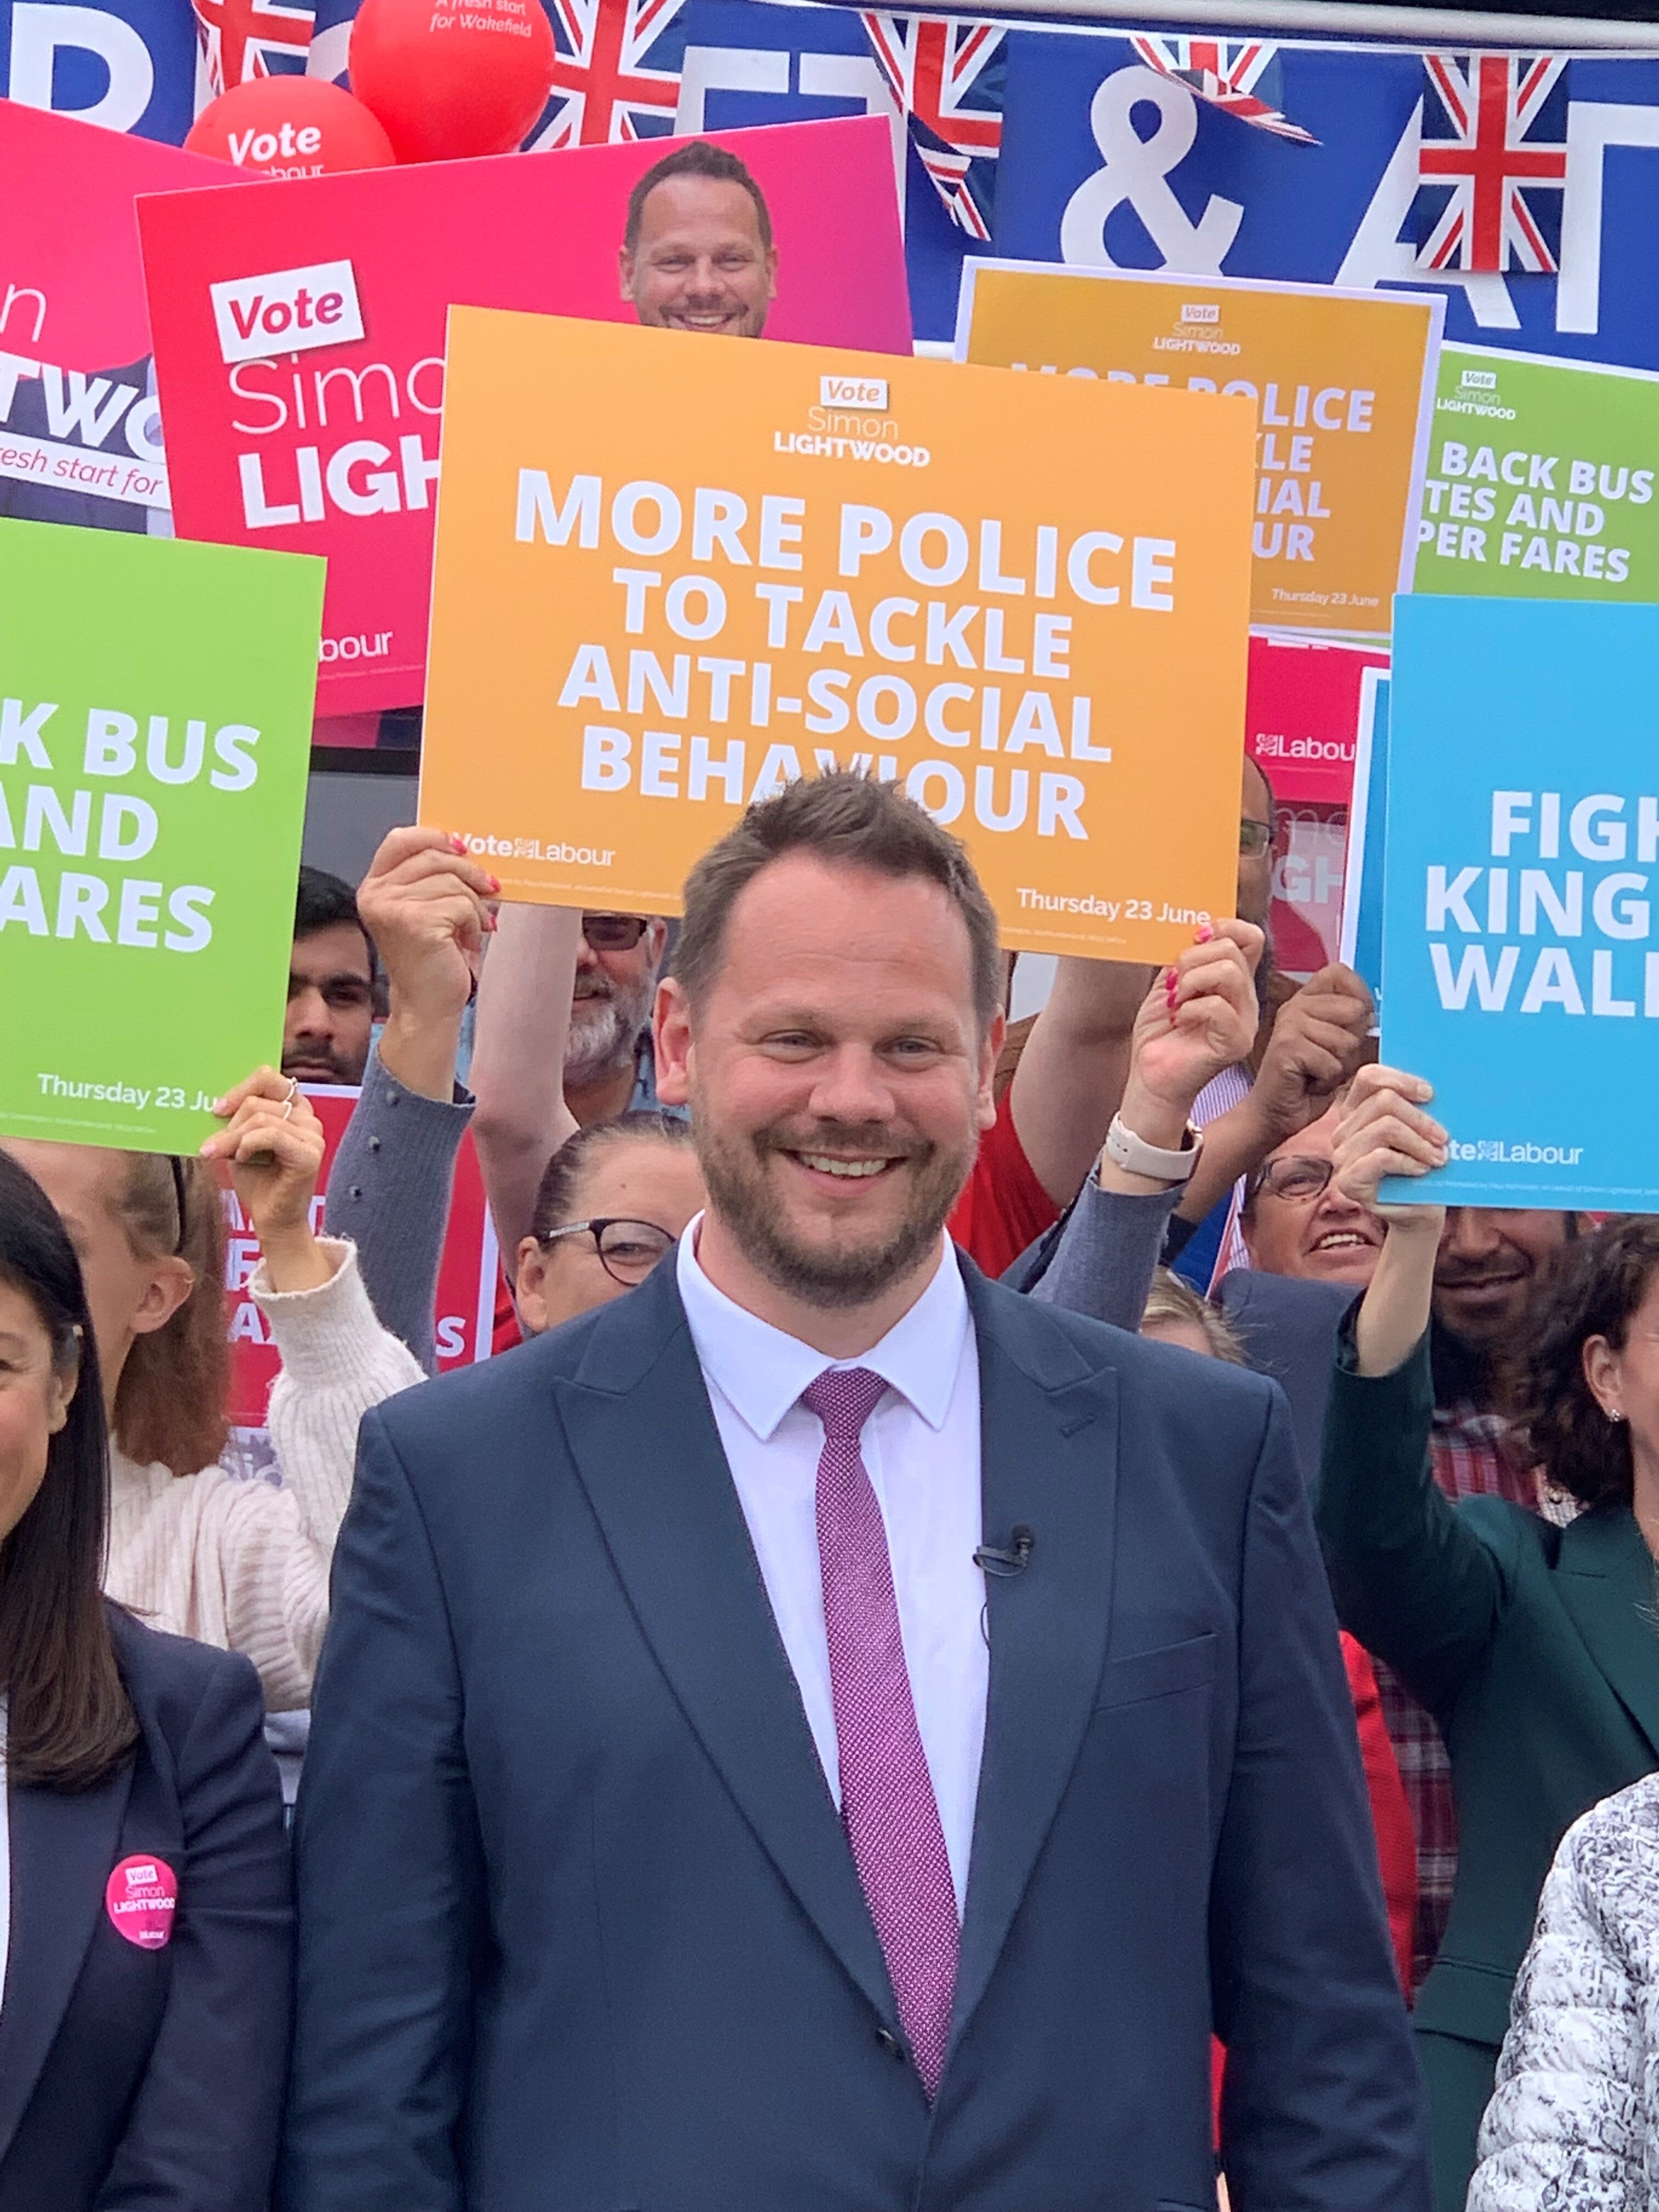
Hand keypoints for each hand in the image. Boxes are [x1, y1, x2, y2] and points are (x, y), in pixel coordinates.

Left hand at [201, 1067, 331, 1290]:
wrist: (271, 1219)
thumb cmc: (258, 1180)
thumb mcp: (241, 1142)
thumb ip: (238, 1119)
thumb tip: (214, 1103)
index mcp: (295, 1108)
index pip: (268, 1077)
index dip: (240, 1088)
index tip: (217, 1109)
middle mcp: (309, 1118)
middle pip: (259, 1100)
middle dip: (229, 1123)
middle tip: (211, 1146)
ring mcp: (313, 1136)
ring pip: (261, 1118)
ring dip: (233, 1139)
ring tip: (220, 1156)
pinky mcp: (310, 1154)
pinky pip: (271, 1135)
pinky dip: (248, 1145)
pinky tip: (242, 1159)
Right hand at [357, 827, 497, 1032]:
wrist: (426, 1006)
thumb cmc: (430, 959)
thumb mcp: (426, 909)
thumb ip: (434, 879)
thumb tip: (470, 852)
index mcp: (375, 886)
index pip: (401, 839)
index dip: (435, 837)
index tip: (462, 849)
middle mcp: (376, 894)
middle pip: (434, 856)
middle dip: (469, 872)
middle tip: (490, 889)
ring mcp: (393, 907)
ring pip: (452, 882)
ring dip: (474, 905)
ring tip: (473, 928)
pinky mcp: (415, 922)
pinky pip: (461, 904)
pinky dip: (474, 923)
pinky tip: (467, 943)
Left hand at [1118, 920, 1262, 1146]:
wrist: (1150, 1079)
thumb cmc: (1160, 1035)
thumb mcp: (1168, 985)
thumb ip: (1182, 959)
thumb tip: (1193, 929)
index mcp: (1233, 983)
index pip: (1251, 937)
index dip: (1224, 927)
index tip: (1193, 938)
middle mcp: (1245, 1000)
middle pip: (1233, 950)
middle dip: (1193, 957)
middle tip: (1173, 983)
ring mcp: (1245, 1022)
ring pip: (1229, 972)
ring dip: (1191, 980)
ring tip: (1176, 1000)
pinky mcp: (1235, 1043)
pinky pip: (1218, 1007)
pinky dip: (1191, 1007)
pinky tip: (1179, 1019)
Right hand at [1248, 963, 1374, 1148]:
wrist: (1274, 1114)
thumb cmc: (1309, 1081)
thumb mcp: (1336, 1046)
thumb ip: (1351, 1023)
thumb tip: (1373, 1013)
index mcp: (1306, 1000)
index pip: (1339, 972)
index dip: (1358, 996)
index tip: (1355, 1022)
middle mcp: (1295, 1006)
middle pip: (1353, 1009)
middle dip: (1351, 1043)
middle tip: (1327, 1059)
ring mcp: (1289, 1024)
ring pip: (1346, 1041)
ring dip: (1339, 1066)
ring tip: (1317, 1073)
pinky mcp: (1287, 1047)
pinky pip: (1332, 1063)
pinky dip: (1327, 1080)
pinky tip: (1309, 1083)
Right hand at [1334, 1063, 1447, 1228]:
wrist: (1420, 1211)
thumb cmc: (1422, 1167)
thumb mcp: (1420, 1132)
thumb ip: (1418, 1109)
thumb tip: (1438, 1088)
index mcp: (1357, 1110)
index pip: (1369, 1077)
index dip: (1401, 1079)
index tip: (1430, 1094)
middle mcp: (1344, 1130)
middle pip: (1383, 1101)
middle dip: (1420, 1118)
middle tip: (1444, 1137)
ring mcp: (1342, 1156)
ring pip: (1384, 1127)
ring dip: (1419, 1142)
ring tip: (1440, 1157)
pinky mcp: (1348, 1181)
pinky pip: (1380, 1157)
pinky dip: (1408, 1161)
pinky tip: (1422, 1169)